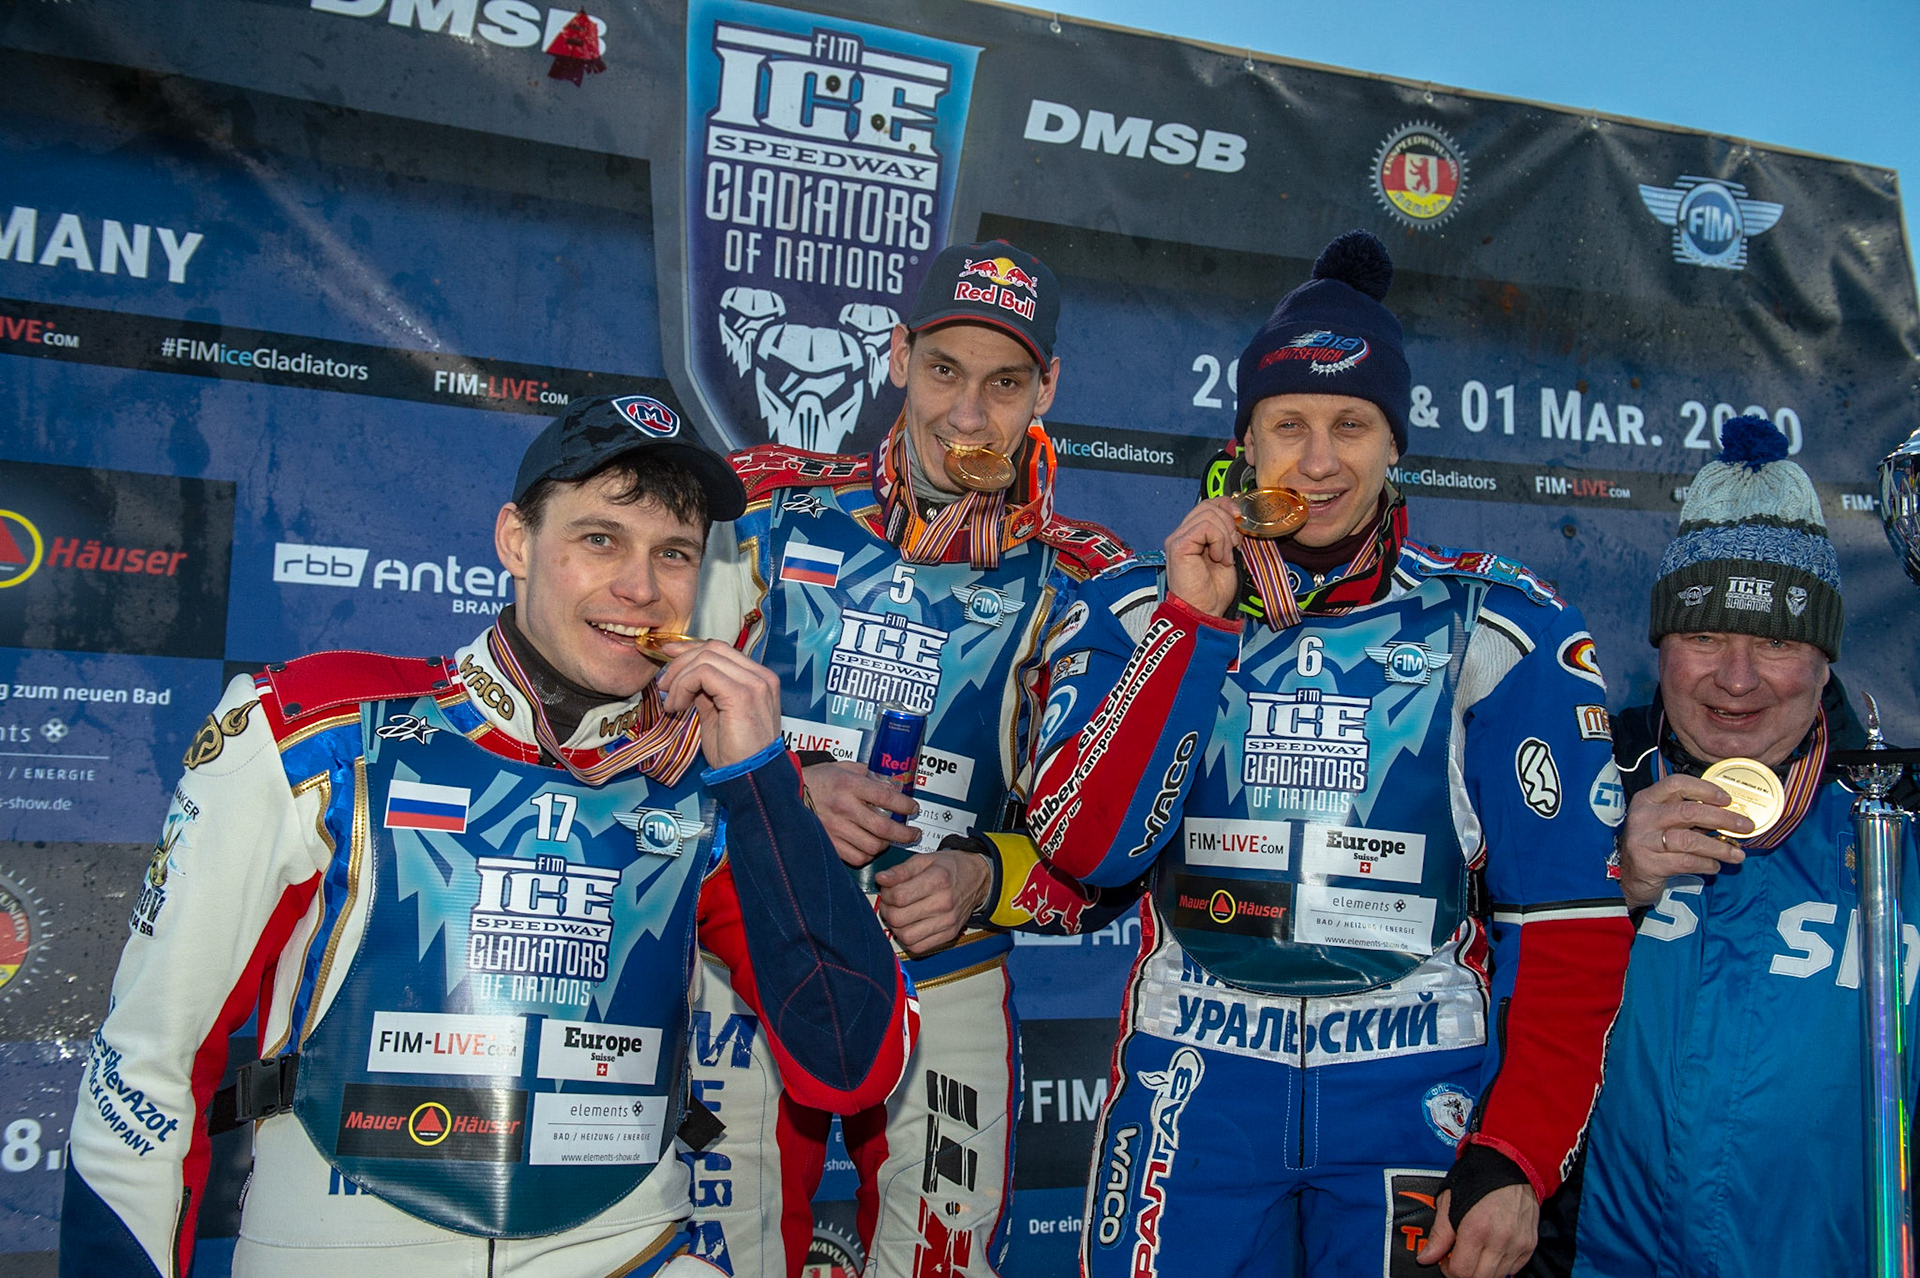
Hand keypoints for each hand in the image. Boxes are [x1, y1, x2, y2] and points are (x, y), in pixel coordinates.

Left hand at [653, 641, 781, 769]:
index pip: (721, 650)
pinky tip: (678, 706)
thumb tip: (685, 677)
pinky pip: (703, 673)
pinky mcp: (741, 694)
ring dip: (680, 678)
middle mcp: (761, 676)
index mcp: (759, 679)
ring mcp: (754, 683)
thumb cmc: (737, 754)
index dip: (691, 650)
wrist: (751, 776)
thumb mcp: (717, 714)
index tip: (669, 656)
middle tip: (665, 684)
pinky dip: (684, 686)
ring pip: (706, 658)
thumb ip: (706, 691)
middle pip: (713, 648)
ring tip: (673, 702)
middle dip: (681, 662)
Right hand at [800, 761, 921, 865]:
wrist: (787, 793)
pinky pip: (856, 857)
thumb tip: (891, 785)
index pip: (886, 797)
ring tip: (888, 839)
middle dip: (905, 834)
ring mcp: (835, 828)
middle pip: (884, 828)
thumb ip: (867, 775)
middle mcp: (843, 808)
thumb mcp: (843, 767)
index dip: (904, 805)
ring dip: (885, 845)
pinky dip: (868, 854)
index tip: (913, 809)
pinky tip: (869, 846)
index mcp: (848, 785)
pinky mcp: (828, 843)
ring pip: (872, 846)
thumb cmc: (817, 779)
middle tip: (913, 834)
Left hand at [874, 851, 991, 955]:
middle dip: (887, 910)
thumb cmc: (950, 868)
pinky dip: (908, 938)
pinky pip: (918, 947)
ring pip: (906, 936)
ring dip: (895, 926)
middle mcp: (944, 903)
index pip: (898, 896)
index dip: (886, 894)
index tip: (888, 889)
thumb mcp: (925, 860)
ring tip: (899, 913)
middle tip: (891, 902)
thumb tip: (881, 879)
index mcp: (938, 880)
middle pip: (899, 918)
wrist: (977, 878)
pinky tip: (909, 925)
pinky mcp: (949, 935)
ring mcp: (948, 922)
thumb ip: (901, 870)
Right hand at [1163, 497, 1241, 617]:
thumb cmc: (1212, 591)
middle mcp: (1181, 534)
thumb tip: (1236, 515)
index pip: (1208, 504)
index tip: (1239, 519)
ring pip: (1209, 514)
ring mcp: (1177, 538)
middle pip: (1209, 506)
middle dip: (1229, 525)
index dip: (1226, 506)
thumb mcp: (1227, 553)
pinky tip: (1217, 558)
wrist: (1203, 611)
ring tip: (1223, 557)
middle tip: (1231, 548)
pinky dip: (1218, 541)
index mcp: (1192, 535)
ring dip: (1225, 537)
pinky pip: (1205, 527)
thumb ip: (1227, 533)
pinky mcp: (1178, 545)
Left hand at [1419, 1184, 1538, 1277]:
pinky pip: (1513, 1269)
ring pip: (1497, 1277)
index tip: (1445, 1259)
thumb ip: (1439, 1234)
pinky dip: (1500, 1266)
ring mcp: (1517, 1244)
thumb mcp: (1449, 1200)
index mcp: (1476, 1229)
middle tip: (1459, 1257)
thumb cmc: (1477, 1177)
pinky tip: (1492, 1248)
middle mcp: (1499, 1240)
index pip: (1461, 1272)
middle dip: (1465, 1272)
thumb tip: (1426, 1258)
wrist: (1511, 1164)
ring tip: (1476, 1251)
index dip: (1448, 1270)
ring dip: (1483, 1270)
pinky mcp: (1529, 1245)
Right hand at [1616, 773, 1750, 908]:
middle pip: (1688, 811)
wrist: (1628, 876)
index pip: (1677, 784)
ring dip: (1719, 847)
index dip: (1705, 789)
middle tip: (1746, 826)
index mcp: (1647, 799)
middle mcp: (1642, 817)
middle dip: (1723, 818)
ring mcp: (1643, 840)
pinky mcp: (1648, 864)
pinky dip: (1706, 864)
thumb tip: (1730, 814)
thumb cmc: (1653, 843)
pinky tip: (1716, 865)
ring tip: (1738, 854)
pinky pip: (1685, 862)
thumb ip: (1689, 814)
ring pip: (1689, 840)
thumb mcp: (1664, 821)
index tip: (1728, 799)